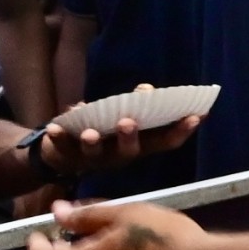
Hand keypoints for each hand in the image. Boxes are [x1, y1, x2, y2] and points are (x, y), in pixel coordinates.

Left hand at [34, 86, 204, 179]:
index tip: (195, 116)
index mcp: (138, 147)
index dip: (180, 131)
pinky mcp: (68, 156)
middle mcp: (119, 156)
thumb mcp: (123, 119)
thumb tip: (146, 90)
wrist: (63, 156)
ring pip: (95, 153)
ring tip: (91, 133)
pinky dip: (58, 137)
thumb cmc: (103, 133)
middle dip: (129, 138)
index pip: (164, 142)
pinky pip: (62, 147)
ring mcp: (93, 159)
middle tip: (129, 122)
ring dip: (93, 142)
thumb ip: (136, 105)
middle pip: (130, 151)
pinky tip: (54, 126)